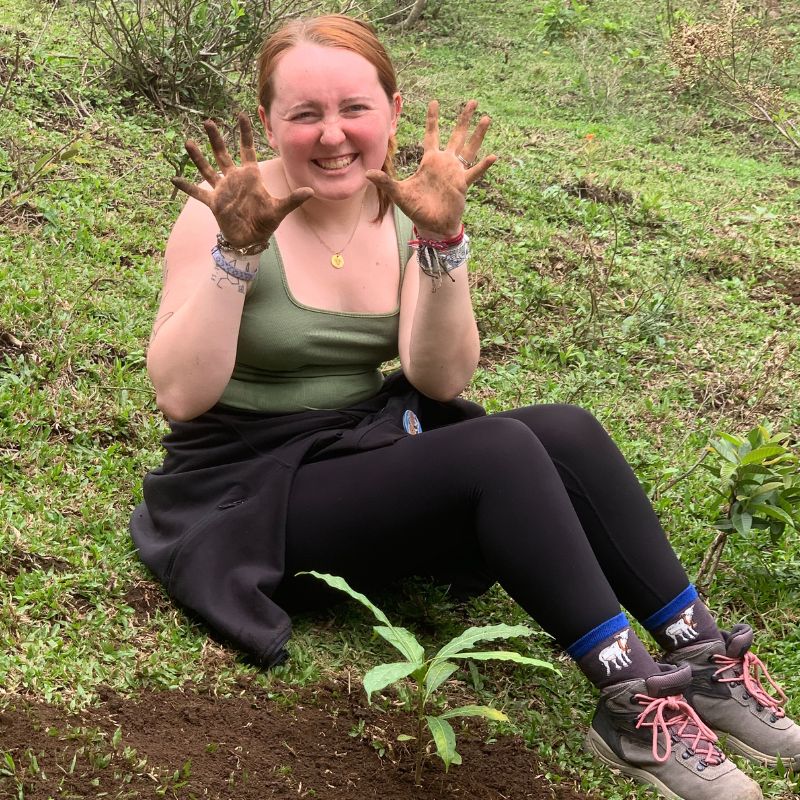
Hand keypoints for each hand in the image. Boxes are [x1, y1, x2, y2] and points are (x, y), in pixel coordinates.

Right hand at [171, 112, 313, 247]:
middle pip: (223, 153)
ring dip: (198, 156)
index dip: (244, 132)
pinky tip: (174, 179)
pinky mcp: (214, 202)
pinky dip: (187, 187)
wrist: (251, 240)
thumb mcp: (279, 210)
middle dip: (216, 138)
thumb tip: (311, 191)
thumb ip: (293, 200)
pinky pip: (197, 193)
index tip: (240, 114)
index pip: (247, 149)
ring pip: (207, 168)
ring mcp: (222, 189)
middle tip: (208, 121)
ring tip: (188, 142)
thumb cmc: (265, 222)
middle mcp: (234, 179)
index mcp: (250, 176)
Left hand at [366, 100, 495, 237]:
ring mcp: (455, 172)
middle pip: (456, 136)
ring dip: (477, 135)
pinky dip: (483, 166)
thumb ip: (385, 182)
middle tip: (472, 101)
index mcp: (430, 161)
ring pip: (469, 149)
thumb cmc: (416, 209)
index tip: (434, 101)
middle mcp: (445, 163)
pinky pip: (475, 172)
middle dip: (463, 119)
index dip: (432, 119)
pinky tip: (493, 156)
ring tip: (486, 118)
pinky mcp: (462, 184)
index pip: (431, 135)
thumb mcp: (399, 194)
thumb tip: (367, 173)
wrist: (431, 226)